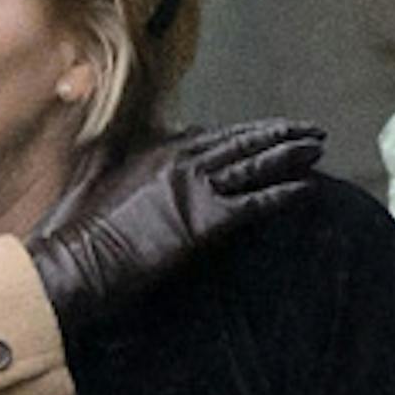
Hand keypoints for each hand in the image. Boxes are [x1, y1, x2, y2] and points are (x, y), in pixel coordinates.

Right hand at [27, 121, 324, 329]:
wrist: (76, 263)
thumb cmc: (75, 233)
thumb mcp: (87, 178)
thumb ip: (104, 152)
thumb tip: (101, 133)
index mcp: (152, 150)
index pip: (209, 135)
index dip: (241, 133)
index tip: (261, 132)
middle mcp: (178, 160)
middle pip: (240, 141)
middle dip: (277, 134)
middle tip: (309, 131)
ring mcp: (194, 187)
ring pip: (254, 163)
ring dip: (290, 154)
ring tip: (319, 149)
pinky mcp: (205, 219)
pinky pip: (256, 201)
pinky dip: (284, 192)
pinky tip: (308, 188)